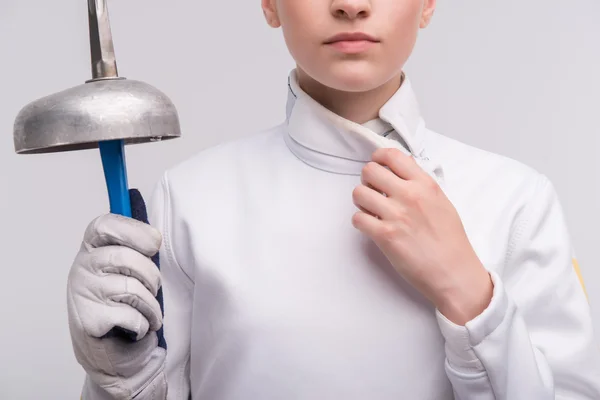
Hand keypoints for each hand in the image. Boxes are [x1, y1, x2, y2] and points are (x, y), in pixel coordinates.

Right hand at [67, 213, 166, 398]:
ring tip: (149, 313)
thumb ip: (136, 249)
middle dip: (151, 276)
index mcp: (92, 249)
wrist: (108, 351)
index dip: (133, 230)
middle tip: (154, 289)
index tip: (153, 243)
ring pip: (132, 289)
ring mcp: (82, 293)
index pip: (104, 225)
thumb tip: (155, 235)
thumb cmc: (122, 303)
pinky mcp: (88, 320)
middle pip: (126, 258)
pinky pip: (132, 315)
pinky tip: (137, 328)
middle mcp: (81, 267)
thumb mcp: (128, 269)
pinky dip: (143, 324)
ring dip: (151, 305)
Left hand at [351, 148, 492, 324]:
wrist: (454, 272)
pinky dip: (361, 222)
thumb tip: (403, 168)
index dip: (378, 158)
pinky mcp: (385, 235)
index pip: (392, 155)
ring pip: (358, 193)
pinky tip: (372, 227)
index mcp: (425, 184)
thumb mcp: (441, 202)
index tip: (377, 166)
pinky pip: (357, 219)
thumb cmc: (450, 240)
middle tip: (374, 192)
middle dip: (367, 181)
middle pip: (369, 171)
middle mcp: (410, 195)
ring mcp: (396, 215)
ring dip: (361, 202)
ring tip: (372, 211)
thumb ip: (420, 184)